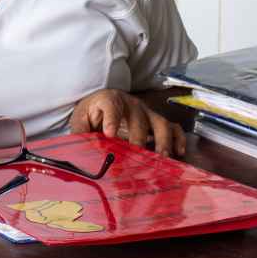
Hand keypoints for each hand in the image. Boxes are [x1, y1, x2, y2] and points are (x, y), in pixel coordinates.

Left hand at [69, 88, 186, 156]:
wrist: (100, 106)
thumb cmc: (92, 114)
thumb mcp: (80, 120)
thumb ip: (80, 133)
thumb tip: (79, 150)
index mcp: (109, 100)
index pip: (111, 105)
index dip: (111, 119)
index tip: (109, 134)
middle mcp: (131, 105)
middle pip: (138, 118)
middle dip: (138, 138)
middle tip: (136, 156)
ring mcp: (146, 113)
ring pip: (159, 122)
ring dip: (162, 140)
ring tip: (161, 157)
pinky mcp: (155, 122)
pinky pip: (172, 127)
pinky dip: (177, 139)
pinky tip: (178, 153)